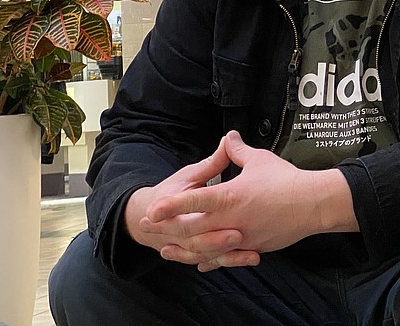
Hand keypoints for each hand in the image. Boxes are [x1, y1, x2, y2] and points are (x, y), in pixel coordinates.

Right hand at [123, 138, 247, 265]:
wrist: (147, 219)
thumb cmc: (171, 193)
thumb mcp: (189, 175)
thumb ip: (211, 163)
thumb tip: (230, 139)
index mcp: (171, 205)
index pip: (178, 206)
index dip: (190, 207)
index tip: (214, 205)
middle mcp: (177, 230)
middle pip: (195, 238)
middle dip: (216, 238)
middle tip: (239, 233)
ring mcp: (187, 246)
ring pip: (207, 254)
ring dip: (228, 254)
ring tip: (249, 250)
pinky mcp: (199, 253)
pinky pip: (215, 261)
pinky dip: (232, 260)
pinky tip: (251, 257)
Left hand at [140, 131, 356, 269]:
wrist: (312, 204)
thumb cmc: (285, 180)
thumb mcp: (259, 159)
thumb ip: (237, 151)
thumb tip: (228, 137)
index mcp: (230, 196)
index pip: (194, 201)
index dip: (171, 205)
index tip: (153, 207)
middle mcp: (231, 220)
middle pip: (192, 229)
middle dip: (167, 228)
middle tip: (149, 225)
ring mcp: (241, 237)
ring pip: (204, 249)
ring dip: (182, 250)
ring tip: (166, 250)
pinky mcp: (251, 247)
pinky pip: (224, 258)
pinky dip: (209, 260)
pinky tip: (200, 262)